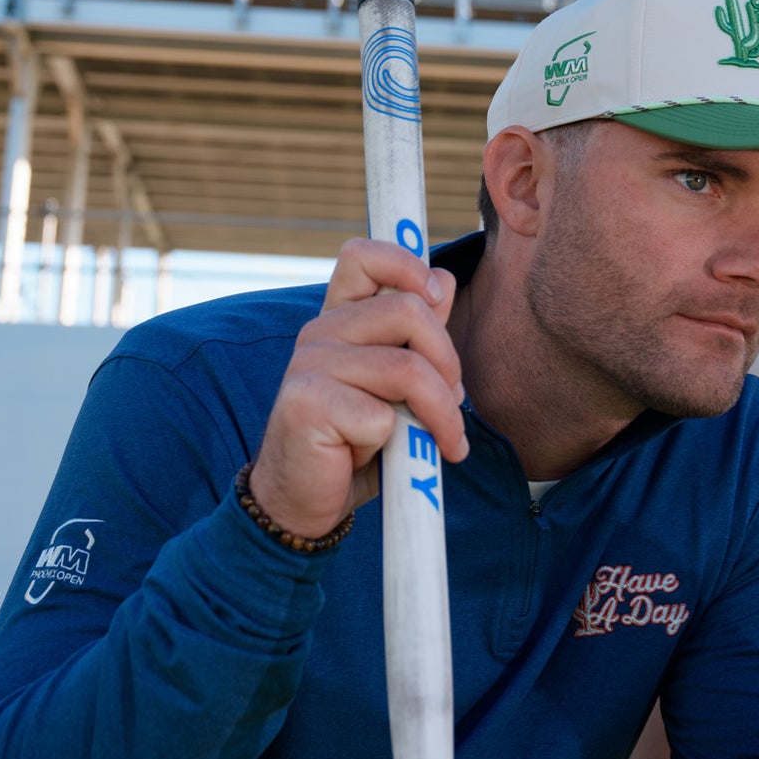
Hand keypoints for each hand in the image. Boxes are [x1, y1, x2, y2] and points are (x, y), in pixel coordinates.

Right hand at [250, 239, 467, 537]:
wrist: (304, 502)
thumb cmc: (355, 442)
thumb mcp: (394, 385)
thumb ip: (415, 335)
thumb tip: (443, 281)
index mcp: (338, 319)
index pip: (364, 256)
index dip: (408, 265)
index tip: (435, 296)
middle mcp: (318, 333)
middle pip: (409, 311)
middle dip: (448, 361)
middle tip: (454, 402)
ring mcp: (309, 366)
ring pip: (408, 368)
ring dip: (441, 412)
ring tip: (447, 441)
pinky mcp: (307, 404)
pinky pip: (384, 415)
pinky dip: (404, 443)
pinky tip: (392, 459)